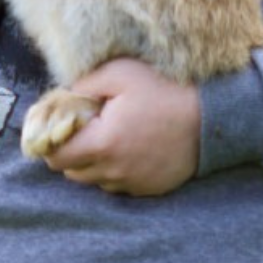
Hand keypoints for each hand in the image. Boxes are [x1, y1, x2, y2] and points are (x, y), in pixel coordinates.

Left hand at [44, 58, 200, 196]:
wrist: (212, 116)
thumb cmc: (166, 90)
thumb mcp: (122, 73)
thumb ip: (84, 84)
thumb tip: (62, 97)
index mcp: (102, 142)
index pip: (54, 157)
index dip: (50, 141)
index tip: (60, 126)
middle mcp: (113, 170)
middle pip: (71, 172)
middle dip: (71, 151)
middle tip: (87, 127)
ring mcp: (132, 183)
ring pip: (94, 179)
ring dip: (94, 162)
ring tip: (112, 136)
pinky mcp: (148, 189)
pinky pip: (119, 184)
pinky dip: (117, 169)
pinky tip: (132, 148)